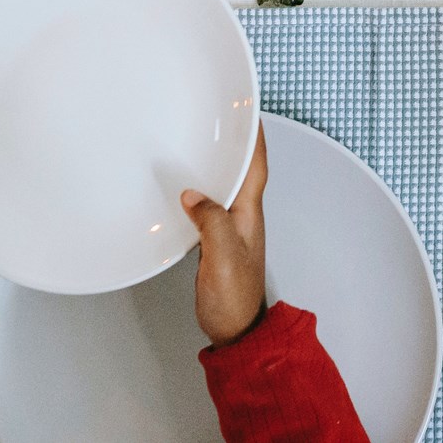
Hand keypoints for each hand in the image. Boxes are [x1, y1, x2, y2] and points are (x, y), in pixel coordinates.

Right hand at [182, 124, 268, 347]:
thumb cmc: (233, 298)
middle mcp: (243, 216)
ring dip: (217, 164)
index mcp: (249, 214)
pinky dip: (201, 190)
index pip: (256, 166)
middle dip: (235, 143)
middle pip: (243, 171)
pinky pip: (211, 204)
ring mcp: (231, 228)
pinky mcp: (216, 240)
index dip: (254, 138)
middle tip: (221, 118)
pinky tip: (186, 189)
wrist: (235, 331)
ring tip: (201, 142)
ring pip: (226, 186)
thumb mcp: (221, 258)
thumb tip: (193, 194)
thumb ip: (211, 223)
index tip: (247, 112)